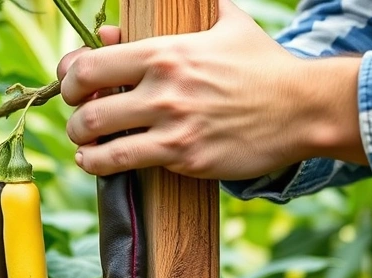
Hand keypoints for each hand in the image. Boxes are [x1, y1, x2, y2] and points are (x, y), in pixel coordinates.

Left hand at [56, 1, 365, 178]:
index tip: (72, 85)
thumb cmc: (262, 65)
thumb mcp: (223, 23)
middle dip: (72, 116)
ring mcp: (174, 127)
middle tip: (79, 119)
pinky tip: (97, 162)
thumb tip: (117, 26)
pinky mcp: (186, 158)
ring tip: (85, 145)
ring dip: (82, 145)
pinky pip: (127, 164)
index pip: (90, 65)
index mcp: (165, 52)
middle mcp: (164, 89)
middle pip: (86, 107)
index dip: (69, 77)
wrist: (303, 107)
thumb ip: (174, 16)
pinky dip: (102, 166)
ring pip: (99, 141)